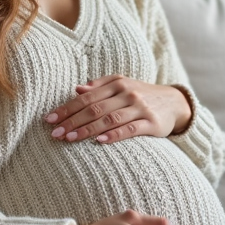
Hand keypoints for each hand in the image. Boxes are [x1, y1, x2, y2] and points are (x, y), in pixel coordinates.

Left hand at [45, 75, 190, 143]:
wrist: (174, 102)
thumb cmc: (141, 94)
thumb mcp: (122, 85)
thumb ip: (100, 86)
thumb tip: (77, 89)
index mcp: (117, 83)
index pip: (86, 97)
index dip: (67, 108)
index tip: (49, 120)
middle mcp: (128, 93)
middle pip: (95, 108)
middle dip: (72, 120)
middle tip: (55, 133)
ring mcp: (140, 108)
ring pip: (109, 119)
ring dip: (88, 129)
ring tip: (70, 138)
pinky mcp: (151, 123)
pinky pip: (130, 129)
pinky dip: (114, 135)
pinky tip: (100, 142)